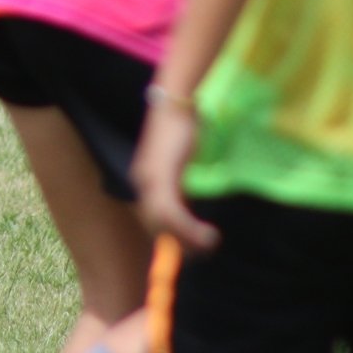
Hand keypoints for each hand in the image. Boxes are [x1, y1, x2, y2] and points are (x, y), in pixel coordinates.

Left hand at [131, 102, 218, 251]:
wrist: (178, 101)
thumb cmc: (185, 128)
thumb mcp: (183, 161)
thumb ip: (183, 182)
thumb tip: (194, 206)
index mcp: (146, 179)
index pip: (151, 219)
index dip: (170, 238)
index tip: (189, 251)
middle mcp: (143, 181)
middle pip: (154, 225)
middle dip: (179, 244)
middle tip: (203, 251)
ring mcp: (149, 179)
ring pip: (162, 222)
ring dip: (187, 239)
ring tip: (209, 243)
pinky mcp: (161, 175)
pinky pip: (171, 211)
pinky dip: (188, 227)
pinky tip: (206, 234)